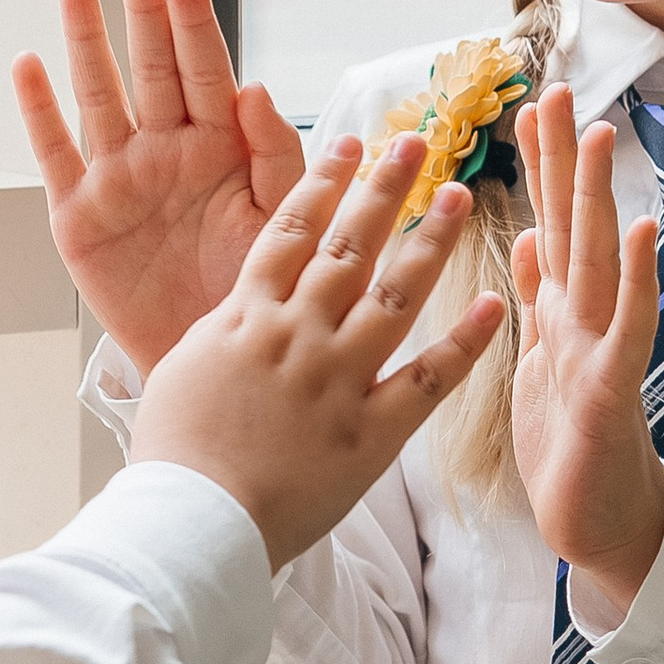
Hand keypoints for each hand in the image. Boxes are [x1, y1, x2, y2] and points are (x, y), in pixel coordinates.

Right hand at [13, 0, 304, 373]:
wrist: (212, 365)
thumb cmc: (253, 292)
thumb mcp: (283, 226)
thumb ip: (277, 159)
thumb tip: (255, 88)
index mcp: (222, 148)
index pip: (207, 69)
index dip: (192, 20)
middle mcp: (167, 151)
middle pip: (151, 66)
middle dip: (141, 9)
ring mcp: (119, 179)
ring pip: (99, 94)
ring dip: (86, 39)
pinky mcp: (79, 217)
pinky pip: (55, 155)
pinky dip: (40, 112)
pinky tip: (28, 64)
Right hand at [132, 133, 503, 567]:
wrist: (191, 520)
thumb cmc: (171, 458)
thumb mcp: (176, 373)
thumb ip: (218, 335)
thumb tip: (234, 315)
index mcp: (246, 317)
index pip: (290, 230)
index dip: (323, 182)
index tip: (350, 143)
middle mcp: (297, 334)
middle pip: (349, 246)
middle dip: (385, 189)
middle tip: (417, 145)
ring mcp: (337, 380)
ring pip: (395, 296)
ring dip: (431, 243)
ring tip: (459, 199)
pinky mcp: (371, 433)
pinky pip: (427, 380)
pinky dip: (463, 344)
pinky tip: (492, 307)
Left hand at [507, 85, 663, 625]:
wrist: (599, 524)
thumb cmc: (570, 445)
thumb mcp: (538, 359)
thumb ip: (537, 296)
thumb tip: (527, 232)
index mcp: (557, 312)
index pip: (544, 222)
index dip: (535, 165)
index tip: (524, 101)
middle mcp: (583, 319)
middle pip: (571, 225)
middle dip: (562, 159)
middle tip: (554, 85)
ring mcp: (601, 349)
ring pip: (600, 261)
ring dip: (600, 197)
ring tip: (600, 134)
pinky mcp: (612, 391)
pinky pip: (628, 329)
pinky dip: (639, 280)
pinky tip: (649, 232)